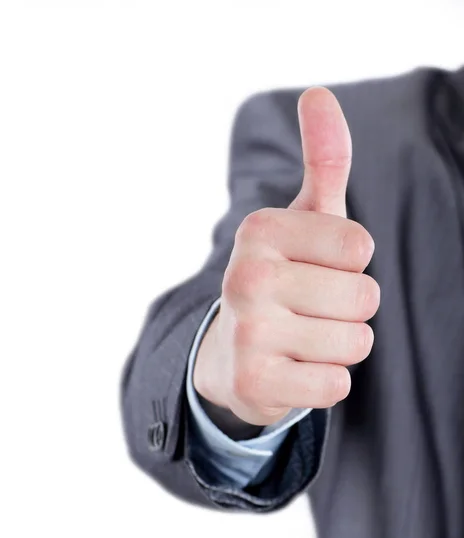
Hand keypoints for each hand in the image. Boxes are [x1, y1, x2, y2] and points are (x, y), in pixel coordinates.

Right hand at [193, 87, 379, 426]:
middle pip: (365, 296)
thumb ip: (323, 160)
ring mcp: (248, 332)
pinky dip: (324, 383)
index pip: (361, 246)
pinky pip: (337, 386)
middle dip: (347, 309)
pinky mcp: (255, 383)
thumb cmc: (279, 282)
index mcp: (259, 231)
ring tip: (299, 341)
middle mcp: (246, 277)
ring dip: (338, 347)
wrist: (229, 356)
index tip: (312, 270)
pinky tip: (291, 372)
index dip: (348, 263)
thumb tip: (318, 94)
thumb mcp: (300, 222)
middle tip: (306, 312)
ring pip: (356, 343)